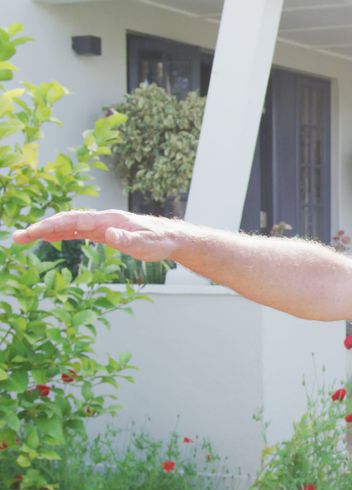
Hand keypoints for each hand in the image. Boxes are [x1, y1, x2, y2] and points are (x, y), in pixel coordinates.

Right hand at [12, 209, 180, 261]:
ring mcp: (101, 225)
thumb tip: (110, 235)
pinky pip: (77, 232)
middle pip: (66, 221)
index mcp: (108, 219)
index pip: (75, 221)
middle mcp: (102, 219)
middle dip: (40, 228)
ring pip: (68, 225)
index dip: (53, 226)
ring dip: (46, 231)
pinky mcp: (103, 232)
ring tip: (23, 238)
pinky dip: (60, 234)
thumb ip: (128, 239)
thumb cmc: (159, 241)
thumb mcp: (146, 244)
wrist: (171, 238)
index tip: (34, 232)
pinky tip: (47, 238)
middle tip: (17, 237)